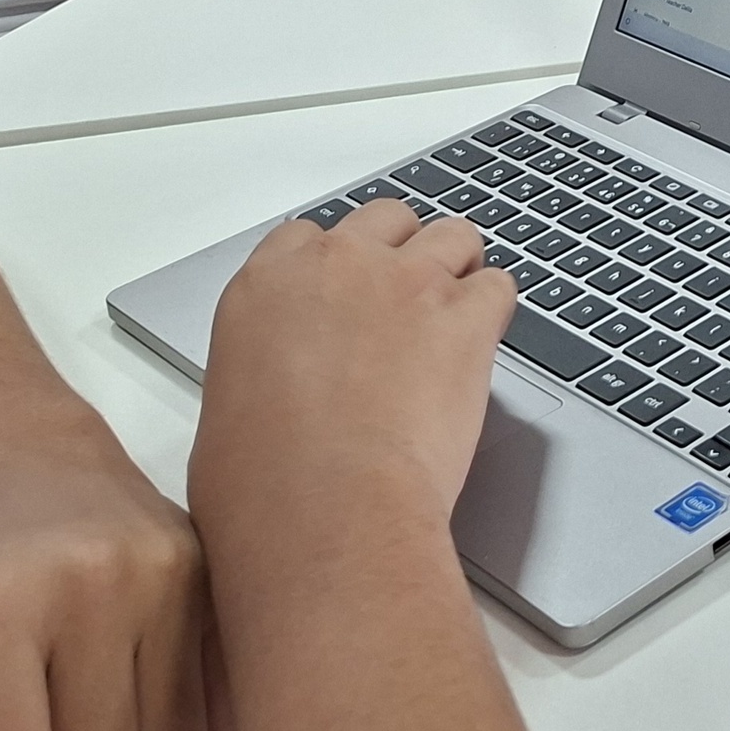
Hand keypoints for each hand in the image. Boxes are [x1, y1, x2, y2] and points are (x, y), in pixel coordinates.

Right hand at [189, 200, 518, 552]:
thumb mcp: (231, 404)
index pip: (309, 237)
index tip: (345, 291)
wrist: (323, 511)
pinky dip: (494, 311)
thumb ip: (266, 364)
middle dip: (400, 251)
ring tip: (453, 315)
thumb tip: (286, 389)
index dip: (336, 264)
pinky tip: (482, 344)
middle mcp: (339, 265)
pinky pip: (499, 286)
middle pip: (387, 218)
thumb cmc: (261, 486)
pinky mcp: (465, 317)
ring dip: (456, 269)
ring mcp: (408, 283)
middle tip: (405, 301)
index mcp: (269, 283)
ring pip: (453, 235)